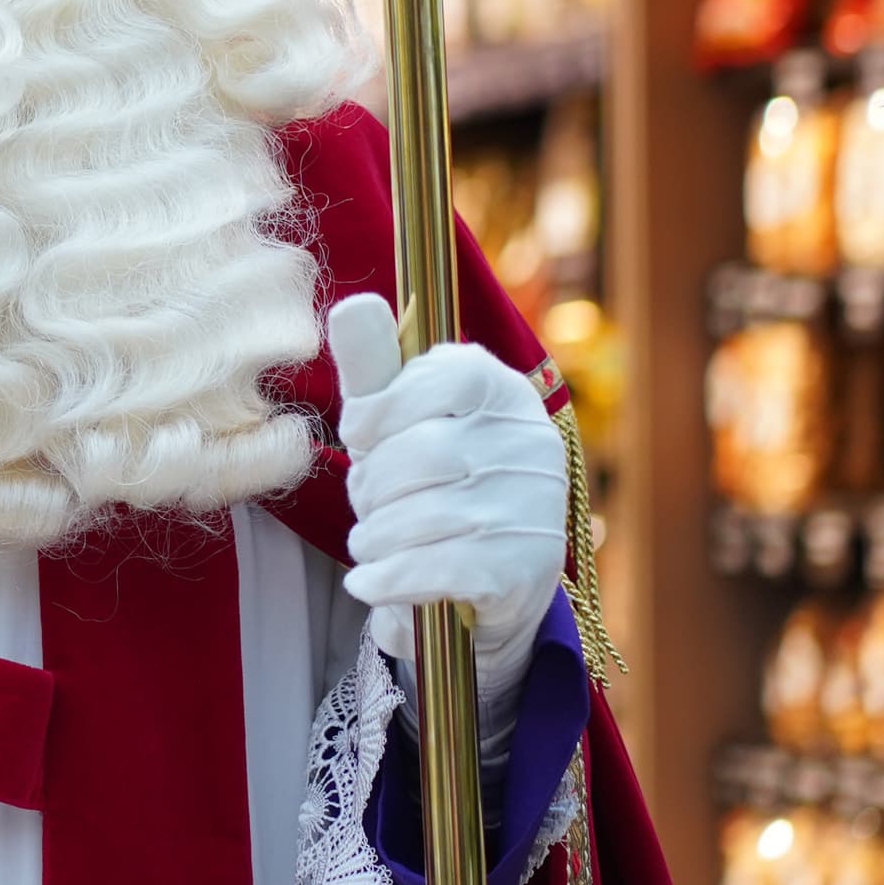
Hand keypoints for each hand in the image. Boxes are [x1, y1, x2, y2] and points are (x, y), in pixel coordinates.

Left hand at [328, 293, 566, 730]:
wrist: (493, 577)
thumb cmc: (433, 478)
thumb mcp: (401, 417)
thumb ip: (375, 366)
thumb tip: (350, 303)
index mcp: (502, 390)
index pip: (435, 380)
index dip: (378, 413)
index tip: (360, 437)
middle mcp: (529, 442)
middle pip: (419, 456)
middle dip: (372, 486)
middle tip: (365, 502)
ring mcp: (533, 507)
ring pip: (421, 516)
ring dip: (374, 535)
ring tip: (368, 541)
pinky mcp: (524, 568)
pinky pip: (434, 570)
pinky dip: (387, 578)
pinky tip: (368, 581)